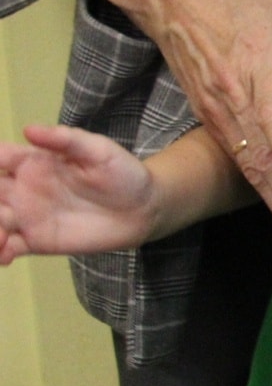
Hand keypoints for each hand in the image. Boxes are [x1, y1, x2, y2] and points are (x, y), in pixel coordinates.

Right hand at [0, 124, 156, 262]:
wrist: (143, 209)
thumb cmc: (122, 173)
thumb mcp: (98, 150)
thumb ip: (66, 139)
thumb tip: (29, 129)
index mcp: (32, 162)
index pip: (0, 158)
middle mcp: (23, 188)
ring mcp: (27, 215)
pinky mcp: (37, 240)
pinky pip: (10, 246)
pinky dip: (0, 251)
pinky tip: (4, 255)